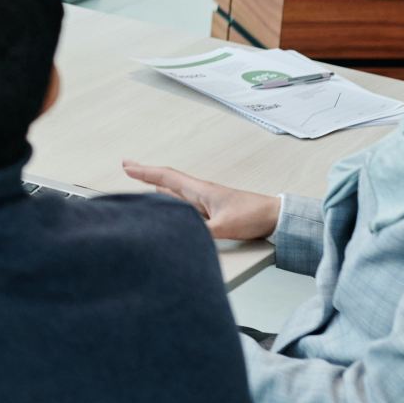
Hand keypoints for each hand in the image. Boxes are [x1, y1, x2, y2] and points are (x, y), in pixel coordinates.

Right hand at [122, 161, 280, 240]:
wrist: (276, 217)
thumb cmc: (253, 216)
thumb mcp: (223, 227)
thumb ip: (200, 233)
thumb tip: (178, 237)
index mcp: (200, 190)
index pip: (166, 177)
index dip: (145, 172)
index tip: (127, 166)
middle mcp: (200, 193)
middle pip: (167, 181)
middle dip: (146, 174)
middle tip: (127, 167)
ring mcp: (206, 202)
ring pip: (175, 192)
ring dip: (157, 187)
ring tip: (142, 183)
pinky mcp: (212, 212)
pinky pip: (184, 204)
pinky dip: (170, 201)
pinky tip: (169, 207)